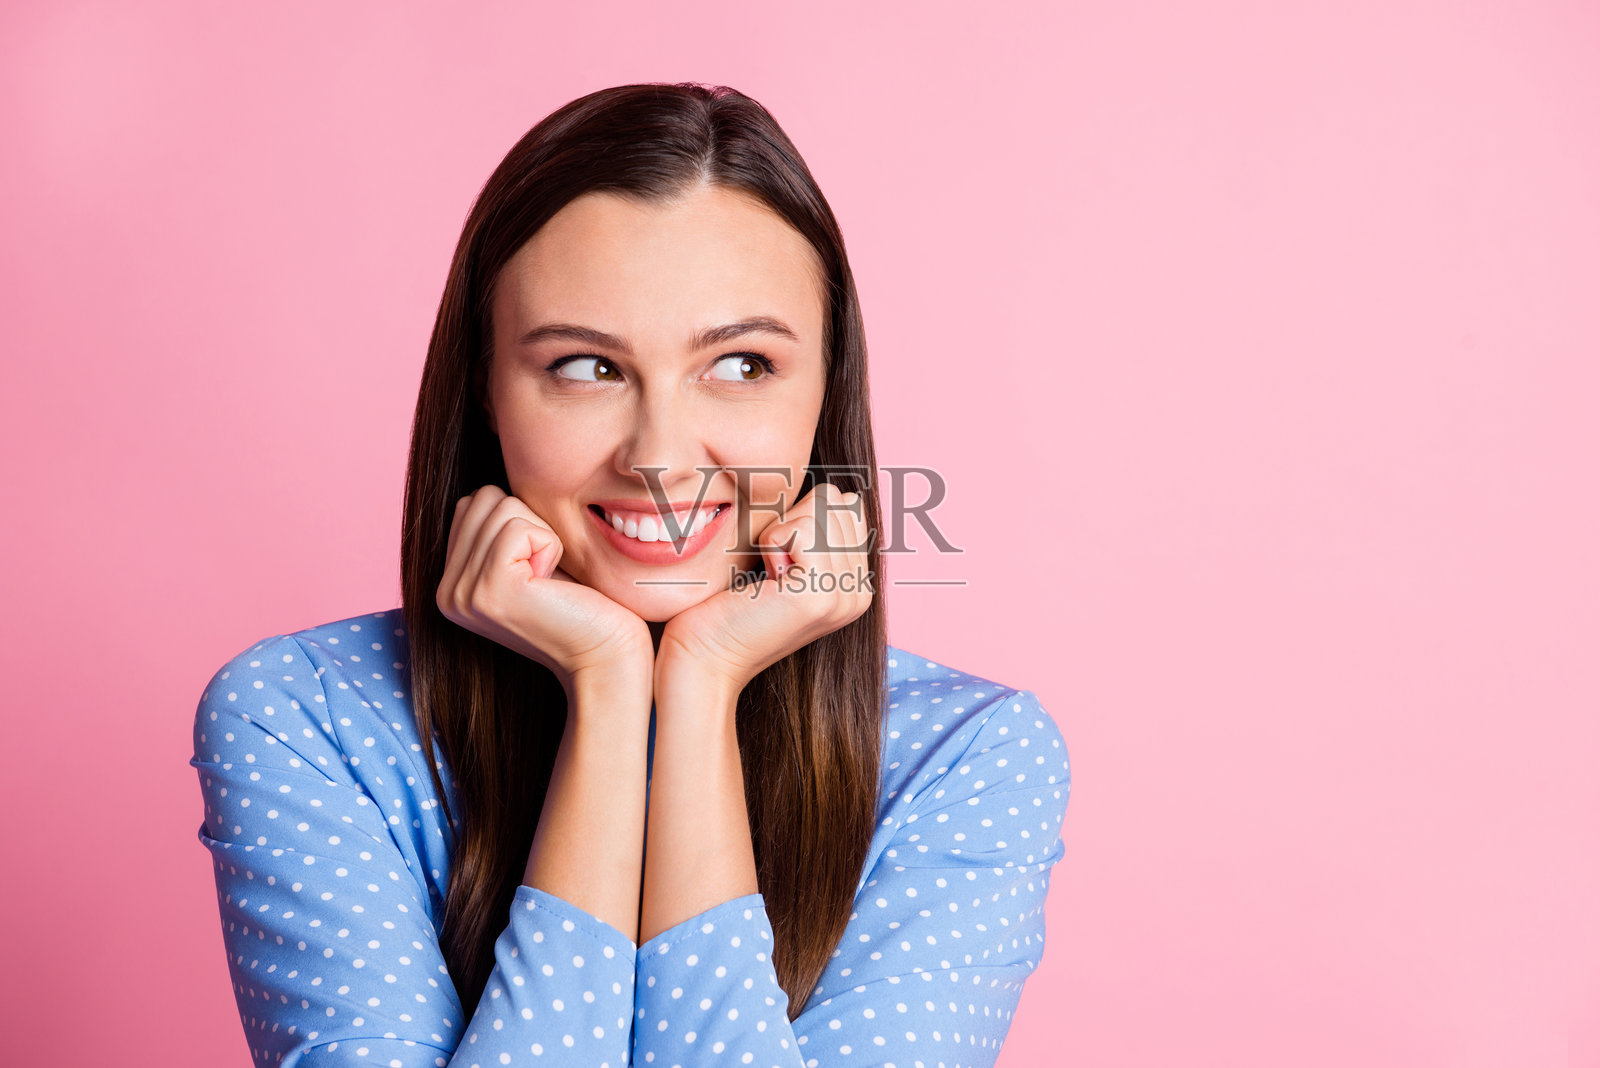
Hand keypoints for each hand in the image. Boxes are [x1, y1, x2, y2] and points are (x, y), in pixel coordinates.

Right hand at [436, 485, 652, 695]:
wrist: (608, 657)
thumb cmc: (584, 606)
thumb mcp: (531, 562)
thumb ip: (500, 530)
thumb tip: (492, 486)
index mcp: (450, 585)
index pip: (472, 503)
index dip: (520, 521)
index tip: (539, 567)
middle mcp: (446, 592)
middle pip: (483, 498)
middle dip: (529, 523)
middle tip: (548, 574)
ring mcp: (462, 593)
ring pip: (501, 506)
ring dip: (542, 535)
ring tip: (551, 580)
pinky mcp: (489, 590)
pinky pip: (519, 526)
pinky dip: (550, 545)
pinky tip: (554, 583)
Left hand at [655, 482, 874, 698]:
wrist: (704, 657)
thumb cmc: (729, 604)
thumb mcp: (782, 561)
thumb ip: (814, 531)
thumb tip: (833, 491)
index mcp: (856, 583)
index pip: (847, 504)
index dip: (801, 516)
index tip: (778, 560)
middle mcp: (860, 592)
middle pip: (837, 501)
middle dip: (793, 521)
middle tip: (770, 570)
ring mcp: (845, 596)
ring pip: (821, 509)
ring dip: (780, 533)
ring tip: (766, 577)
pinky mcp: (820, 596)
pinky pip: (801, 529)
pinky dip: (771, 543)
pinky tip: (763, 581)